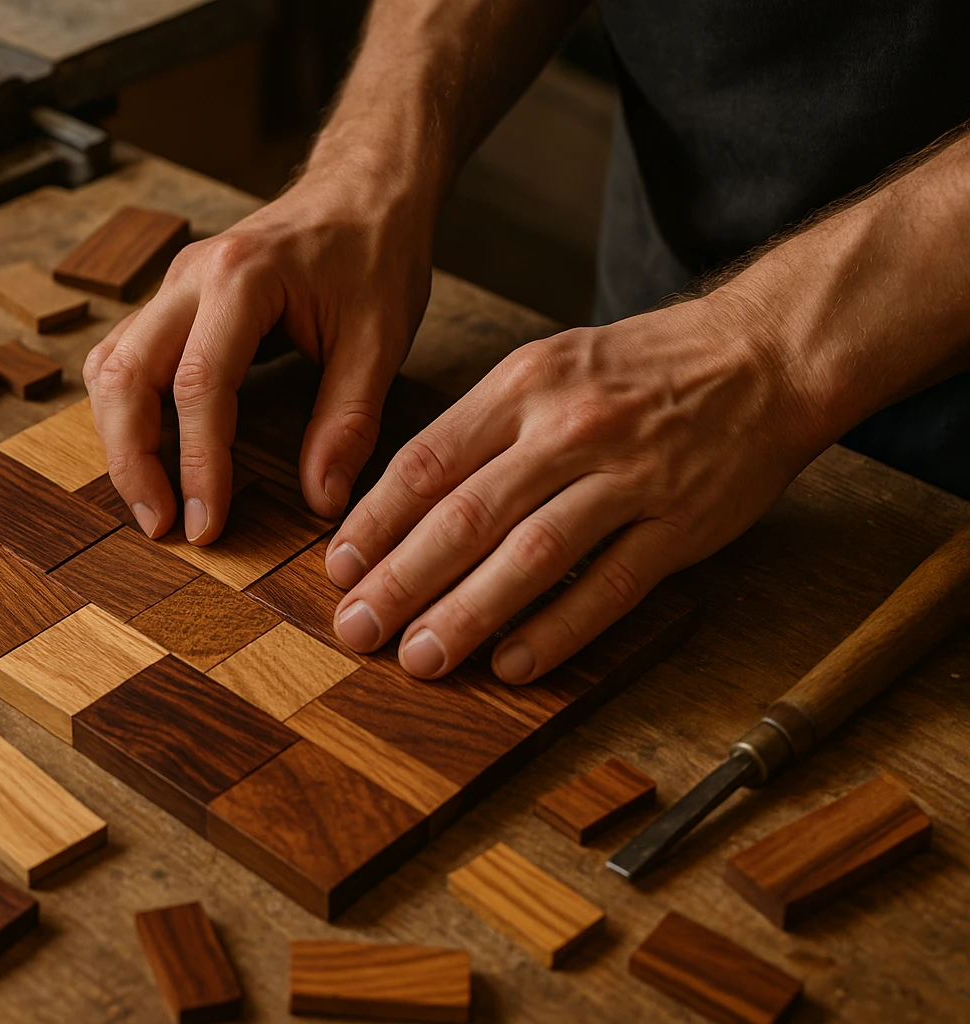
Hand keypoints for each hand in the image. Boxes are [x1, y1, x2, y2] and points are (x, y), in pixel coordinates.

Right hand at [83, 169, 432, 540]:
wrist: (364, 188)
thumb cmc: (374, 252)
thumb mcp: (380, 339)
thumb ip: (347, 422)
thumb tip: (321, 500)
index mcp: (241, 278)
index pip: (200, 386)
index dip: (197, 464)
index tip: (205, 524)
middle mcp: (190, 277)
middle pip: (126, 374)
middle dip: (131, 459)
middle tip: (159, 524)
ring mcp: (173, 285)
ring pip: (110, 365)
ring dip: (118, 437)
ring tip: (149, 500)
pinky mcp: (173, 300)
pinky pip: (123, 356)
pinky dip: (124, 409)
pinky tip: (147, 452)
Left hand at [324, 291, 831, 682]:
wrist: (764, 354)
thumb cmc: (638, 369)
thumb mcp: (547, 366)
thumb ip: (480, 428)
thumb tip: (402, 501)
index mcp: (523, 386)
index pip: (428, 461)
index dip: (376, 523)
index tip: (338, 570)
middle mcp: (568, 429)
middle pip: (466, 515)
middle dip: (402, 580)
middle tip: (357, 629)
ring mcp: (629, 477)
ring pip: (531, 556)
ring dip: (468, 614)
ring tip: (421, 657)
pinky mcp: (681, 524)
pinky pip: (610, 586)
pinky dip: (558, 629)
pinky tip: (513, 663)